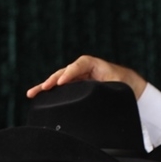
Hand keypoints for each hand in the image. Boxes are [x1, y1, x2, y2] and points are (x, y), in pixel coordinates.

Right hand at [27, 55, 146, 98]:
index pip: (77, 67)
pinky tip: (39, 96)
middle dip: (51, 81)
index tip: (61, 82)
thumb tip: (100, 97)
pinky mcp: (75, 85)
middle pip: (63, 73)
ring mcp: (76, 77)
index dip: (68, 74)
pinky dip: (51, 92)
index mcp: (91, 64)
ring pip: (58, 81)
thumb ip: (107, 88)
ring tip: (31, 94)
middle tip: (43, 88)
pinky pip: (61, 88)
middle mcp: (81, 69)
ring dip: (45, 87)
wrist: (129, 86)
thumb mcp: (117, 85)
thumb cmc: (124, 83)